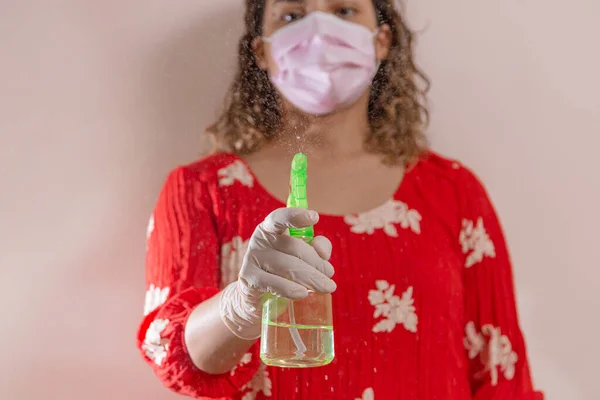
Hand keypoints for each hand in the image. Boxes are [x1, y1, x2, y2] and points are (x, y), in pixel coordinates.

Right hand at [220, 208, 335, 338]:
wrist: (257, 293)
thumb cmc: (284, 268)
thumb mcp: (304, 255)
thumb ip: (317, 248)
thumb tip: (323, 253)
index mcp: (272, 227)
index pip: (281, 217)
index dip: (296, 215)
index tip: (314, 217)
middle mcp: (260, 239)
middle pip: (294, 247)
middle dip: (316, 262)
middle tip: (330, 274)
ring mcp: (252, 258)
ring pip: (287, 266)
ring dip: (310, 277)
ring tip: (326, 287)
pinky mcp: (249, 278)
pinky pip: (273, 283)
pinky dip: (289, 289)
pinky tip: (302, 293)